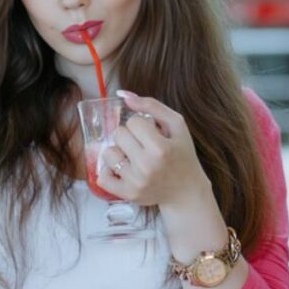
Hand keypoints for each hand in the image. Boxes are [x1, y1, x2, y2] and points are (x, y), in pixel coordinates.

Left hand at [94, 90, 211, 207]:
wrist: (186, 191)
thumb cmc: (182, 154)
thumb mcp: (177, 125)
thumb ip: (152, 106)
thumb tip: (123, 95)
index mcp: (161, 148)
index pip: (134, 121)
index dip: (142, 125)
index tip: (152, 133)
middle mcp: (147, 166)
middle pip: (118, 134)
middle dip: (129, 136)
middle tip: (142, 145)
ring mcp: (136, 182)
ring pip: (108, 153)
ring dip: (119, 152)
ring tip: (133, 157)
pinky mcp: (127, 194)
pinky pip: (102, 177)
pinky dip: (109, 171)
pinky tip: (123, 169)